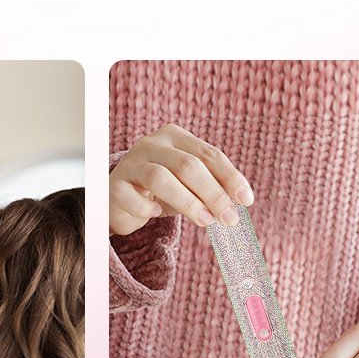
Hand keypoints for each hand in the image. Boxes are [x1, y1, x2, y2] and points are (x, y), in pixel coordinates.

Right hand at [109, 124, 253, 235]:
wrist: (118, 200)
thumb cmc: (158, 191)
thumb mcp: (187, 184)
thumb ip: (209, 188)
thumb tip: (236, 204)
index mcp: (173, 136)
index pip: (208, 154)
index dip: (230, 177)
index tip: (246, 200)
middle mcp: (150, 144)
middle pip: (187, 165)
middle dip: (213, 193)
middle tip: (228, 217)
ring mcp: (129, 163)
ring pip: (160, 178)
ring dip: (188, 202)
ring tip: (205, 221)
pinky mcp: (113, 185)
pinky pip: (133, 198)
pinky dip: (148, 209)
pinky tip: (156, 214)